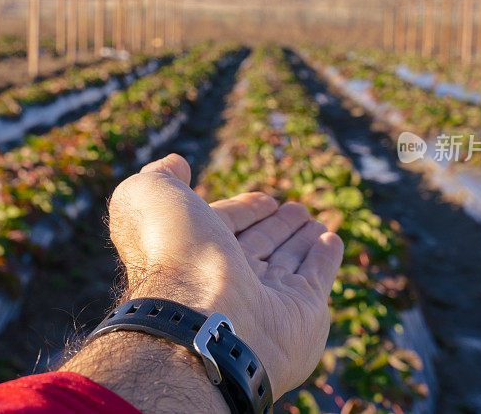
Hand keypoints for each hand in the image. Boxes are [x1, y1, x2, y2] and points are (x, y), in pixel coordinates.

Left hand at [102, 153, 343, 399]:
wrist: (202, 317)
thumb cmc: (173, 251)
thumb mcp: (150, 197)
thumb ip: (160, 177)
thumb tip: (175, 163)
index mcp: (193, 254)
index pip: (225, 226)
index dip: (243, 211)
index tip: (264, 200)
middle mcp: (228, 279)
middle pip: (258, 246)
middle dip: (276, 225)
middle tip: (295, 208)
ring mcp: (267, 299)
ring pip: (289, 260)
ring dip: (301, 238)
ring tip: (312, 220)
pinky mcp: (305, 312)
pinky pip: (318, 277)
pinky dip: (326, 256)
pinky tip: (331, 239)